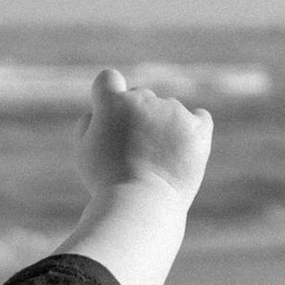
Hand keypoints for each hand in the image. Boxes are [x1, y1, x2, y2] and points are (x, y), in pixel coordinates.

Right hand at [77, 67, 212, 209]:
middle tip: (131, 152)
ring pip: (168, 110)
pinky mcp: (197, 129)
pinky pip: (199, 118)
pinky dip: (193, 129)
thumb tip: (98, 111)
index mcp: (113, 102)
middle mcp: (144, 99)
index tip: (110, 115)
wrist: (140, 206)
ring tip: (156, 161)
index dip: (108, 95)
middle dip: (136, 118)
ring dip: (163, 127)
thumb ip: (89, 123)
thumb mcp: (84, 153)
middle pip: (140, 97)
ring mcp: (173, 112)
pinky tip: (184, 148)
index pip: (108, 79)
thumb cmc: (106, 182)